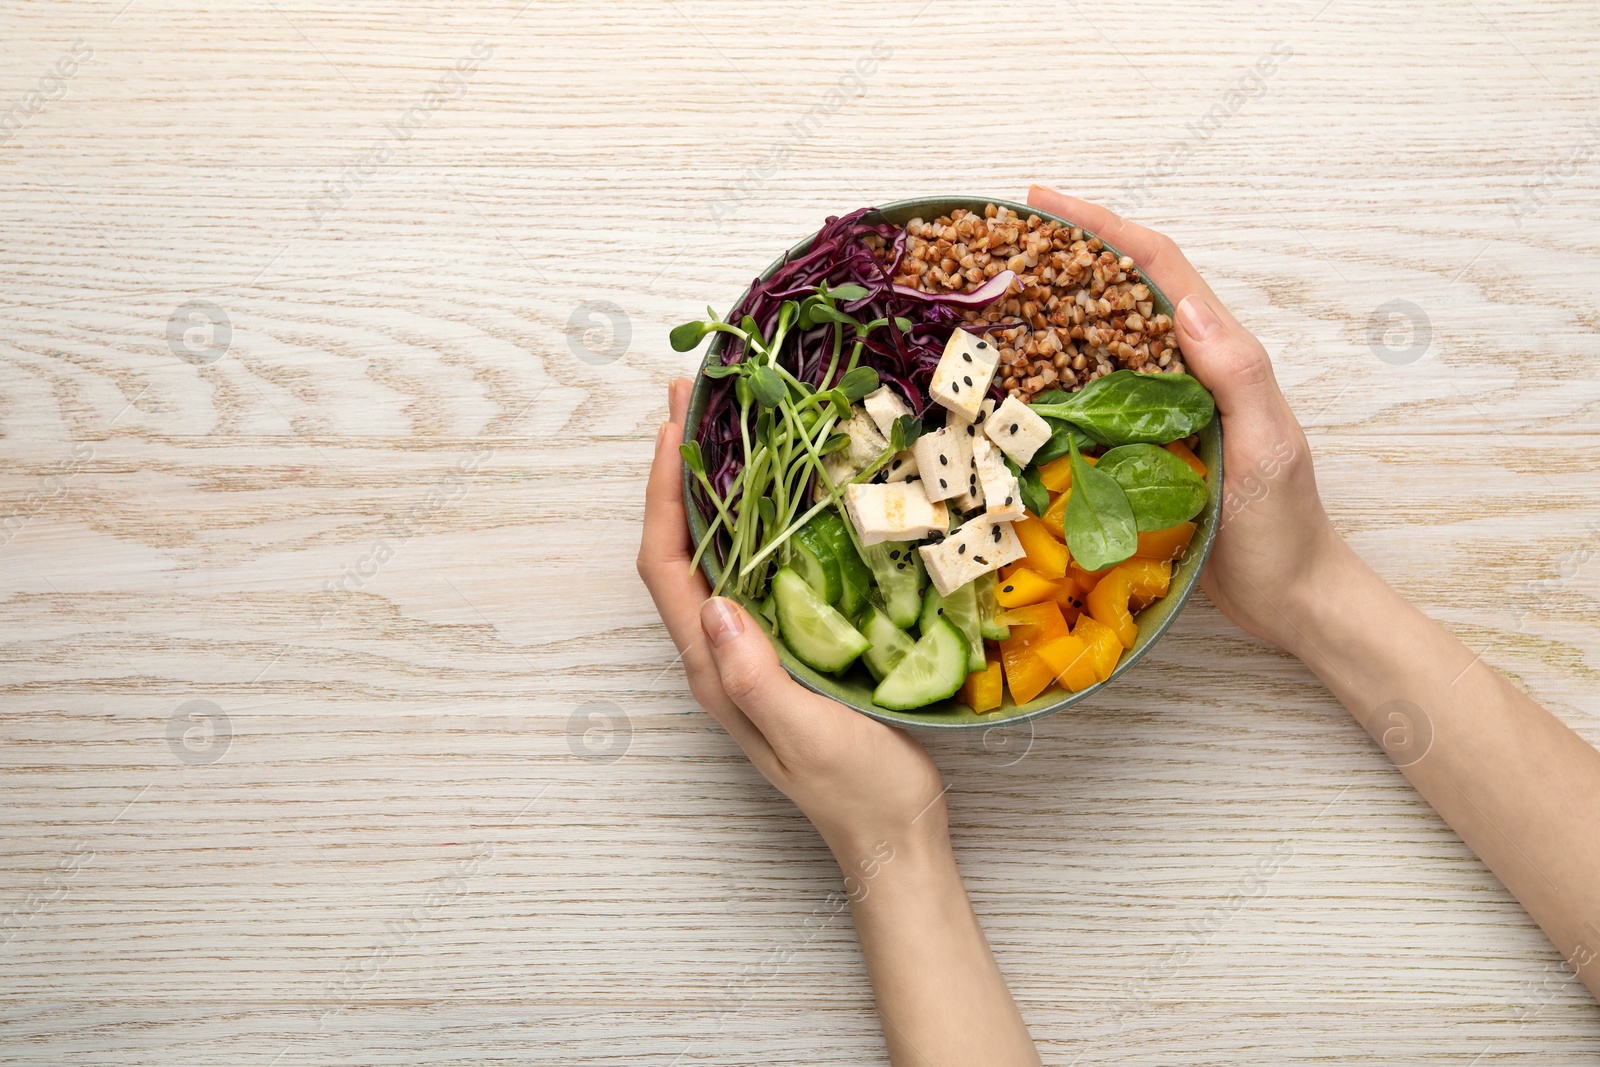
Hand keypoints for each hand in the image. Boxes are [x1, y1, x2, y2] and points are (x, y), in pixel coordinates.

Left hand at [638, 378, 946, 862]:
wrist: (893, 839)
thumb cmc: (858, 793)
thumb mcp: (808, 737)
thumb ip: (757, 678)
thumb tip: (714, 607)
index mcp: (716, 670)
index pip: (667, 567)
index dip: (663, 494)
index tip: (674, 427)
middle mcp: (721, 654)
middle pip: (680, 549)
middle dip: (678, 472)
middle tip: (693, 398)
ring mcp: (752, 651)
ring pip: (715, 555)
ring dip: (711, 488)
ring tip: (726, 425)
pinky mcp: (787, 649)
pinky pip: (756, 570)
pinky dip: (755, 519)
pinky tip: (782, 492)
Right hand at [1027, 186, 1348, 651]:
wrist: (1287, 598)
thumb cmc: (1283, 526)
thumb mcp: (1269, 447)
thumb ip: (1238, 375)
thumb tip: (1188, 307)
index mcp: (1218, 356)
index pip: (1159, 270)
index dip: (1104, 228)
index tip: (1043, 203)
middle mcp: (1183, 372)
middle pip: (1121, 293)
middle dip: (1066, 254)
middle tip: (997, 237)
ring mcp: (1158, 410)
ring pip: (1097, 342)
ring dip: (1050, 310)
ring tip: (991, 293)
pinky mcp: (1136, 450)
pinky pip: (1086, 401)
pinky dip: (1048, 378)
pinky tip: (1010, 380)